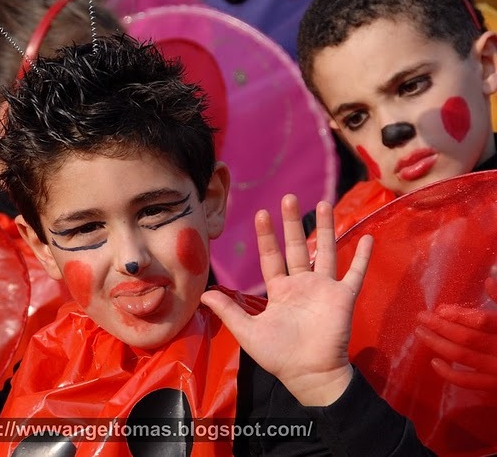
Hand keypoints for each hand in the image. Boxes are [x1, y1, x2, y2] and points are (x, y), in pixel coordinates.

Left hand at [201, 194, 372, 405]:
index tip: (261, 214)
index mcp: (280, 290)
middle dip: (292, 223)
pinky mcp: (343, 297)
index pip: (272, 257)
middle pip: (297, 247)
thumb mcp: (248, 332)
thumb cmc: (278, 355)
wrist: (309, 375)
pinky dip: (362, 257)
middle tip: (288, 197)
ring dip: (325, 229)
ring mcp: (324, 289)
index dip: (266, 237)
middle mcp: (302, 284)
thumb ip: (229, 311)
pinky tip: (368, 238)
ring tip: (324, 204)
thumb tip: (202, 295)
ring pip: (325, 252)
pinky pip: (355, 273)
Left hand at [416, 267, 496, 390]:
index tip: (441, 308)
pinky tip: (434, 362)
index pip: (484, 322)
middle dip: (441, 326)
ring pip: (463, 356)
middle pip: (467, 338)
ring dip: (438, 344)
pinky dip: (448, 374)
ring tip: (421, 332)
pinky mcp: (496, 386)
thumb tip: (489, 281)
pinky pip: (468, 382)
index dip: (460, 315)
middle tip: (421, 317)